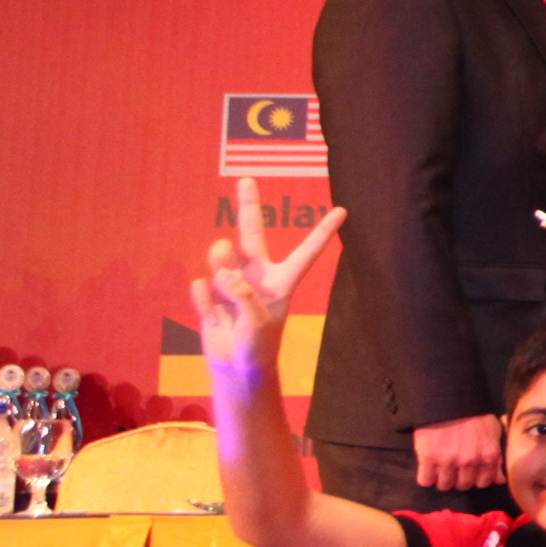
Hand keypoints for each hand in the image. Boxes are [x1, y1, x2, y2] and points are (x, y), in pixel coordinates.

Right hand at [192, 200, 343, 390]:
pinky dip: (205, 302)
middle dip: (248, 206)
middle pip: (251, 234)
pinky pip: (202, 287)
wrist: (235, 367)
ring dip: (218, 265)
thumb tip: (225, 274)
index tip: (343, 211)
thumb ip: (244, 296)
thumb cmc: (258, 345)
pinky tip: (214, 317)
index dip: (323, 232)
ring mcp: (232, 282)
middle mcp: (258, 275)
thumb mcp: (259, 322)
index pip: (306, 252)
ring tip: (225, 287)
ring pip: (220, 256)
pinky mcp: (211, 294)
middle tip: (247, 179)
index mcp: (282, 281)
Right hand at [413, 414, 505, 492]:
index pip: (484, 482)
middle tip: (454, 469)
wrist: (449, 399)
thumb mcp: (493, 432)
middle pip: (463, 485)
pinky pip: (425, 480)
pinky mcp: (428, 458)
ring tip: (441, 469)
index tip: (470, 473)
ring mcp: (448, 461)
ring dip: (442, 480)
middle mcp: (470, 461)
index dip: (476, 479)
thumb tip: (499, 480)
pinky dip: (426, 478)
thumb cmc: (474, 415)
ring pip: (444, 485)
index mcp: (488, 455)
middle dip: (459, 479)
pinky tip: (428, 469)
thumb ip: (497, 457)